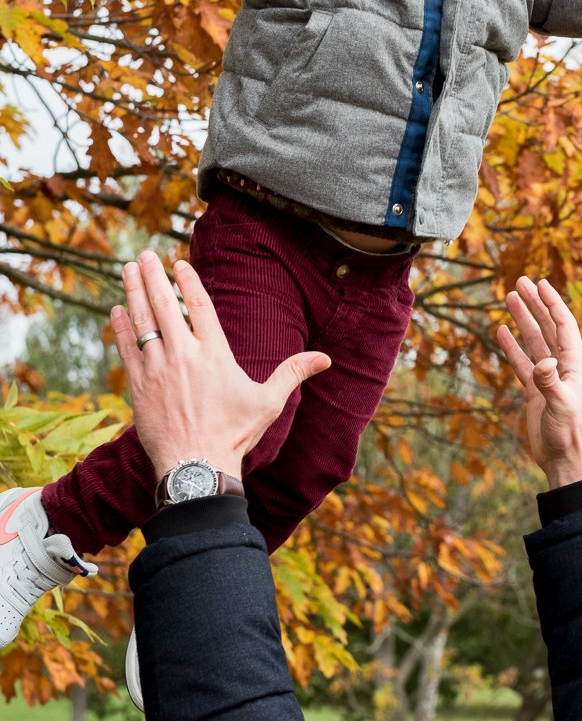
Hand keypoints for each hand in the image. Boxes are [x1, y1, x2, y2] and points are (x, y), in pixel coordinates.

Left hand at [111, 251, 329, 482]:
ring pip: (142, 322)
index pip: (200, 306)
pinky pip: (127, 349)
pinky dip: (121, 328)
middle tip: (144, 256)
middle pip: (164, 305)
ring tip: (128, 270)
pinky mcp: (139, 386)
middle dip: (152, 276)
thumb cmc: (233, 434)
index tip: (178, 263)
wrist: (195, 465)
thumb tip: (325, 358)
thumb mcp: (268, 402)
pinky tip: (117, 311)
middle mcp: (183, 355)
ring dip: (133, 293)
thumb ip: (292, 373)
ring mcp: (157, 369)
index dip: (188, 281)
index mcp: (214, 354)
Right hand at [496, 277, 581, 489]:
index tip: (539, 283)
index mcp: (574, 364)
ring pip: (534, 340)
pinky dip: (512, 346)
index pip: (563, 325)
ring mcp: (548, 376)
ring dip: (522, 320)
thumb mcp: (560, 406)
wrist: (564, 458)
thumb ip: (549, 383)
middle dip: (535, 303)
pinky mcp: (535, 390)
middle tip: (520, 282)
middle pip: (548, 326)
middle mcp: (562, 365)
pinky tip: (501, 332)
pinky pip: (522, 361)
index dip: (552, 302)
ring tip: (509, 298)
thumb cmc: (568, 432)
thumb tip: (542, 362)